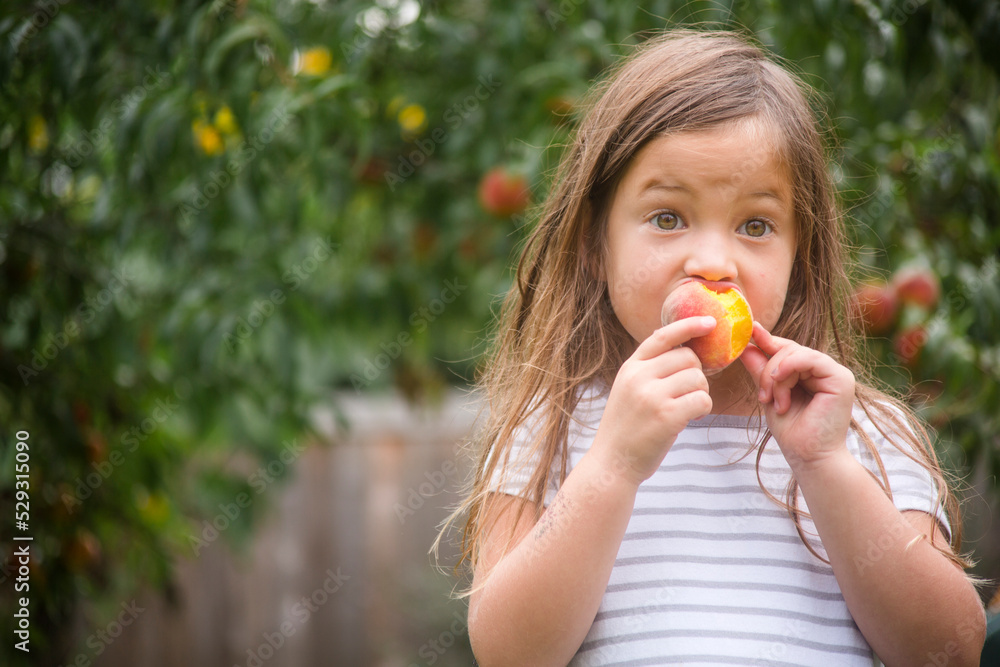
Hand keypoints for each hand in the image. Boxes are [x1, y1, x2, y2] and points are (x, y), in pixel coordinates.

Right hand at [594, 316, 715, 484]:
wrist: (612, 463)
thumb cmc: (626, 428)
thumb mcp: (628, 391)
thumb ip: (649, 371)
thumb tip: (686, 351)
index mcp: (630, 367)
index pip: (663, 336)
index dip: (689, 326)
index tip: (710, 322)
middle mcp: (639, 377)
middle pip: (688, 358)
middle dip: (697, 374)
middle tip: (689, 393)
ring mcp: (652, 396)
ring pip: (698, 379)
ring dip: (701, 393)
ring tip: (687, 408)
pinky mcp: (667, 416)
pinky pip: (702, 400)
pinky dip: (703, 409)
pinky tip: (692, 418)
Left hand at [739, 322, 854, 472]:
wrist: (809, 457)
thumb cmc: (792, 432)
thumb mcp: (769, 395)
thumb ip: (761, 371)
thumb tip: (746, 346)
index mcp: (810, 374)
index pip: (787, 349)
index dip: (768, 340)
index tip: (750, 330)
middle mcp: (824, 371)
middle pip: (789, 349)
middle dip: (768, 370)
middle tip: (763, 396)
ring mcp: (835, 373)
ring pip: (795, 353)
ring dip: (776, 377)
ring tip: (775, 402)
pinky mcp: (841, 378)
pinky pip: (809, 358)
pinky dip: (788, 368)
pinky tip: (780, 385)